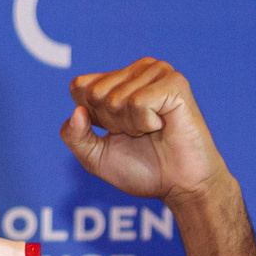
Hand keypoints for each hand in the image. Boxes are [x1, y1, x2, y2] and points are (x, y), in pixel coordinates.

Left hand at [60, 59, 228, 202]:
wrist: (180, 186)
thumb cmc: (143, 170)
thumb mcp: (95, 157)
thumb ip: (74, 137)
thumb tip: (77, 112)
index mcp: (118, 80)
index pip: (80, 87)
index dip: (92, 120)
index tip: (117, 132)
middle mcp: (137, 70)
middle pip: (96, 93)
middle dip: (112, 123)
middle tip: (138, 133)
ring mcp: (157, 72)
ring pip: (117, 99)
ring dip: (131, 126)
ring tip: (153, 130)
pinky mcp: (174, 82)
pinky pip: (138, 102)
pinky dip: (145, 123)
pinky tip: (162, 126)